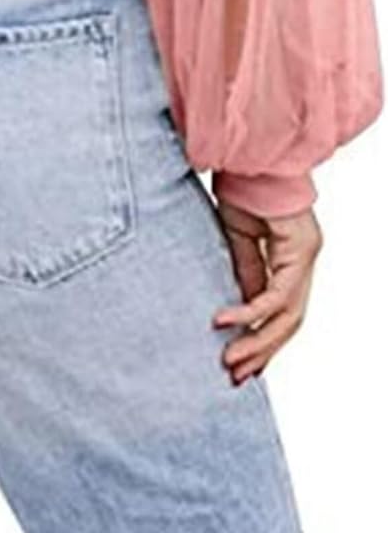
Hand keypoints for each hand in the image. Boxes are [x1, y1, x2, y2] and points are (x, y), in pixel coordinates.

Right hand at [211, 200, 322, 383]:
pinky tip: (225, 321)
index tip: (242, 365)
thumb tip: (241, 310)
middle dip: (262, 351)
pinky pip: (276, 294)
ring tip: (230, 359)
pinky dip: (249, 311)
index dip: (264, 341)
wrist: (250, 157)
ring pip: (288, 316)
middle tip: (236, 375)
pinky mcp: (300, 249)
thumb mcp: (237, 240)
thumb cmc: (243, 188)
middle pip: (290, 322)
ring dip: (257, 341)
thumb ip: (244, 273)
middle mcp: (304, 260)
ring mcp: (306, 255)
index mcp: (292, 259)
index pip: (283, 313)